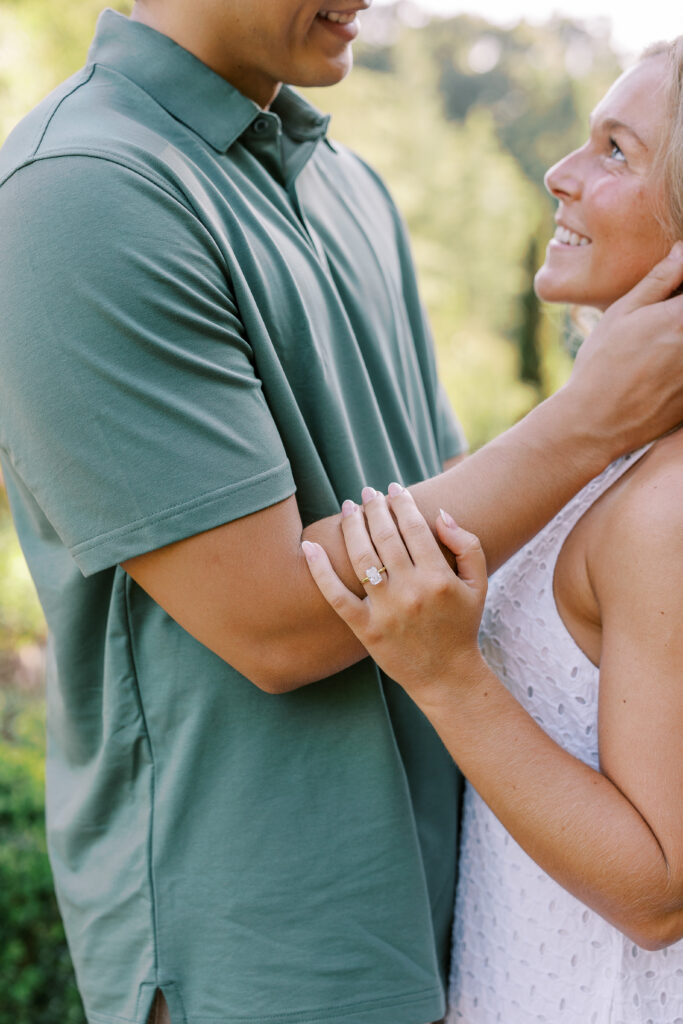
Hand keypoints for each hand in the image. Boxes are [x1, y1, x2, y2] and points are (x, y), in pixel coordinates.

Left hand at [302, 484, 487, 694]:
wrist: (446, 676)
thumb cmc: (461, 625)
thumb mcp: (478, 584)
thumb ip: (468, 545)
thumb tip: (440, 513)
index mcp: (439, 578)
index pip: (414, 527)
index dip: (401, 503)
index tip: (394, 489)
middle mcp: (411, 592)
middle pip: (385, 537)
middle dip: (375, 508)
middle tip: (368, 493)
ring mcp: (385, 611)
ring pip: (361, 558)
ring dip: (352, 527)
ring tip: (349, 508)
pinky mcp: (365, 629)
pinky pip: (336, 596)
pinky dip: (319, 570)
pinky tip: (310, 545)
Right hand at [568, 242, 682, 455]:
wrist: (595, 422)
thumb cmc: (602, 365)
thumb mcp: (621, 314)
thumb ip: (658, 281)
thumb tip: (682, 251)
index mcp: (680, 316)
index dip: (680, 295)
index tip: (671, 299)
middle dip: (677, 320)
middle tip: (659, 330)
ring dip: (677, 344)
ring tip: (658, 351)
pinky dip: (678, 368)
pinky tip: (661, 372)